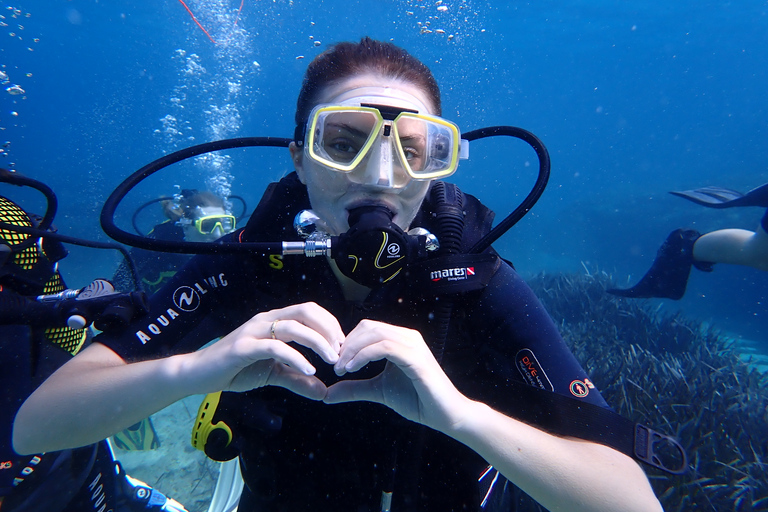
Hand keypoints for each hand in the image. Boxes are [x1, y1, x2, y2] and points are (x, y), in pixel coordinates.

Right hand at [185, 302, 343, 399]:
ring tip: (331, 360)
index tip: (342, 346)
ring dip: (318, 342)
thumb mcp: (273, 375)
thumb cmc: (235, 370)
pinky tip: (309, 370)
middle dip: (329, 329)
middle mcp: (265, 320)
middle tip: (341, 352)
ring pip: (293, 326)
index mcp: (274, 321)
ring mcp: (254, 331)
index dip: (330, 324)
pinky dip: (295, 358)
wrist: (198, 375)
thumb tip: (324, 392)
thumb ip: (298, 380)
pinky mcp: (243, 347)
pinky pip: (275, 347)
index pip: (309, 310)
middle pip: (306, 311)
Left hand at [323, 319, 469, 432]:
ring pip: (374, 334)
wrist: (445, 415)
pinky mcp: (416, 358)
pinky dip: (364, 356)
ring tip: (341, 368)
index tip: (335, 363)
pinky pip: (384, 348)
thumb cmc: (418, 400)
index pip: (367, 328)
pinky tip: (353, 369)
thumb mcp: (379, 391)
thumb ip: (355, 389)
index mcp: (400, 339)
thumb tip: (327, 394)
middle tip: (335, 366)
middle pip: (368, 327)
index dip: (347, 342)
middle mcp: (407, 336)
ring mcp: (413, 345)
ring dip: (352, 350)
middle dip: (347, 344)